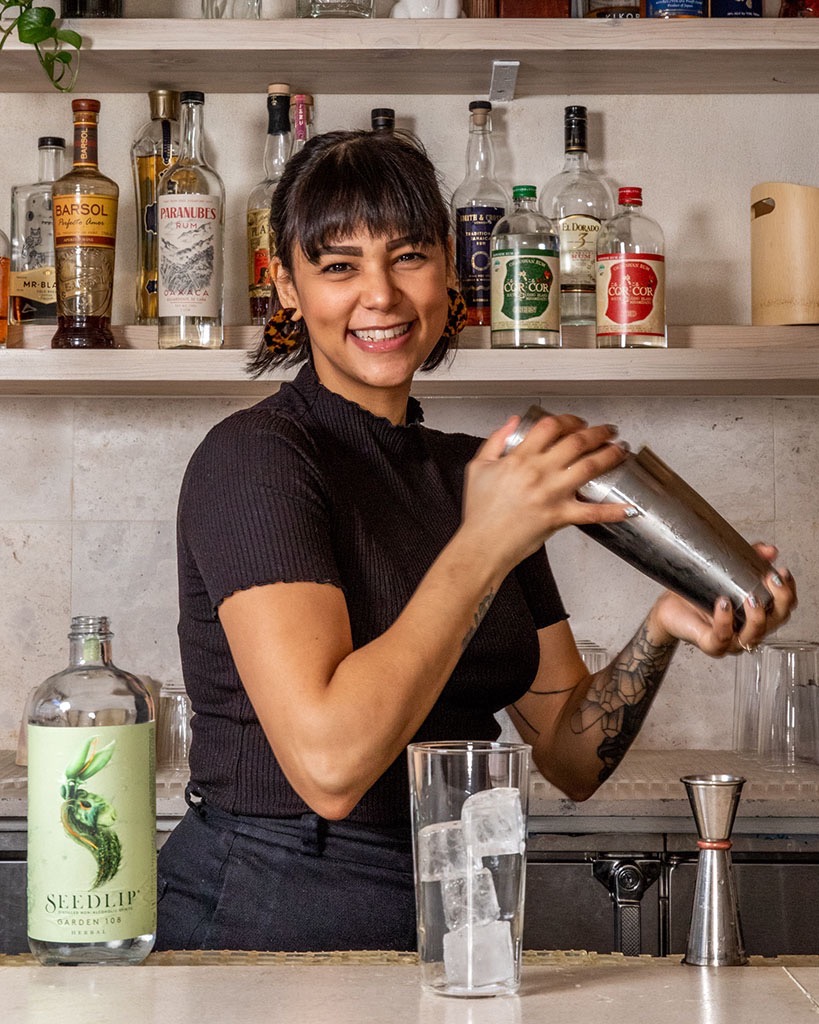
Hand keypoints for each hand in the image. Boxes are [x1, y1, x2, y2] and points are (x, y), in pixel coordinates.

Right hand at [459, 411, 633, 568]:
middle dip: (598, 432)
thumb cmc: (479, 512)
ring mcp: (552, 494)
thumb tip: (512, 422)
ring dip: (610, 455)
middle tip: (608, 431)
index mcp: (519, 458)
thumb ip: (495, 441)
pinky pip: (591, 513)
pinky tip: (628, 508)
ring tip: (621, 450)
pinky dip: (612, 511)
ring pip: (589, 467)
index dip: (568, 419)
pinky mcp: (560, 516)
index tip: (576, 422)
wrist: (482, 544)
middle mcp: (539, 472)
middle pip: (577, 442)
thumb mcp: (478, 468)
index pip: (551, 427)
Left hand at [649, 544, 797, 656]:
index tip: (782, 572)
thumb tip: (770, 550)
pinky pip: (722, 637)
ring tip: (750, 596)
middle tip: (771, 580)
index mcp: (756, 615)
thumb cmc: (698, 594)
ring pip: (754, 635)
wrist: (669, 607)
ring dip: (756, 616)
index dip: (788, 592)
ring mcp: (731, 641)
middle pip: (776, 622)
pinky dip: (724, 621)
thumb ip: (748, 559)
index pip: (784, 608)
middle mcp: (748, 630)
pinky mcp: (711, 644)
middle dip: (779, 601)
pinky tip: (723, 604)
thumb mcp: (725, 572)